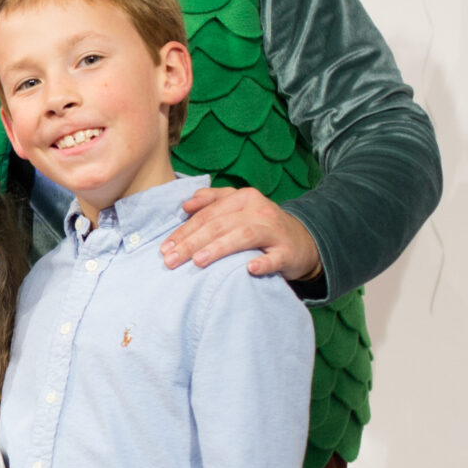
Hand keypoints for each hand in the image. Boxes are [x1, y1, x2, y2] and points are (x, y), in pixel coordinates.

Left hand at [162, 186, 321, 281]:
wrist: (303, 241)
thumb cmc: (261, 226)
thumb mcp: (239, 208)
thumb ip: (213, 201)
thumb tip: (186, 204)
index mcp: (244, 198)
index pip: (207, 214)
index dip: (184, 231)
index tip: (164, 248)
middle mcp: (259, 211)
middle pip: (220, 225)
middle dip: (192, 242)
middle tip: (171, 260)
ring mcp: (275, 231)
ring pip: (243, 236)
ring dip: (219, 249)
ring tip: (197, 262)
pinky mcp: (288, 252)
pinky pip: (274, 258)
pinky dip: (262, 263)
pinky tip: (249, 269)